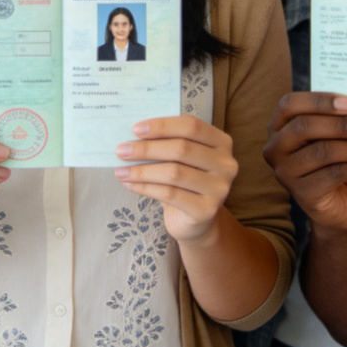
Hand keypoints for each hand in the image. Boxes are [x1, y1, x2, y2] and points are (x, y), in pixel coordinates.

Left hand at [114, 115, 235, 243]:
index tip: (135, 129)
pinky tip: (130, 184)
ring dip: (142, 170)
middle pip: (181, 149)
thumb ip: (167, 141)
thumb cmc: (185, 180)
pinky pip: (170, 194)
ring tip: (120, 170)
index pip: (191, 126)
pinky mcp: (207, 210)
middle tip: (121, 150)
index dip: (162, 126)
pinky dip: (146, 187)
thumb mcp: (182, 157)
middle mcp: (226, 164)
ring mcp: (219, 189)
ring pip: (174, 173)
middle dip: (147, 149)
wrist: (196, 221)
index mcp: (221, 142)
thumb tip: (133, 133)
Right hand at [264, 92, 346, 235]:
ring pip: (323, 152)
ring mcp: (285, 171)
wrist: (339, 206)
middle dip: (342, 125)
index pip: (289, 104)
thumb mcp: (335, 138)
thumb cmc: (336, 163)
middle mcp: (275, 147)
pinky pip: (335, 174)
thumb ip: (342, 121)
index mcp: (279, 125)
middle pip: (304, 127)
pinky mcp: (302, 193)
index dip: (318, 101)